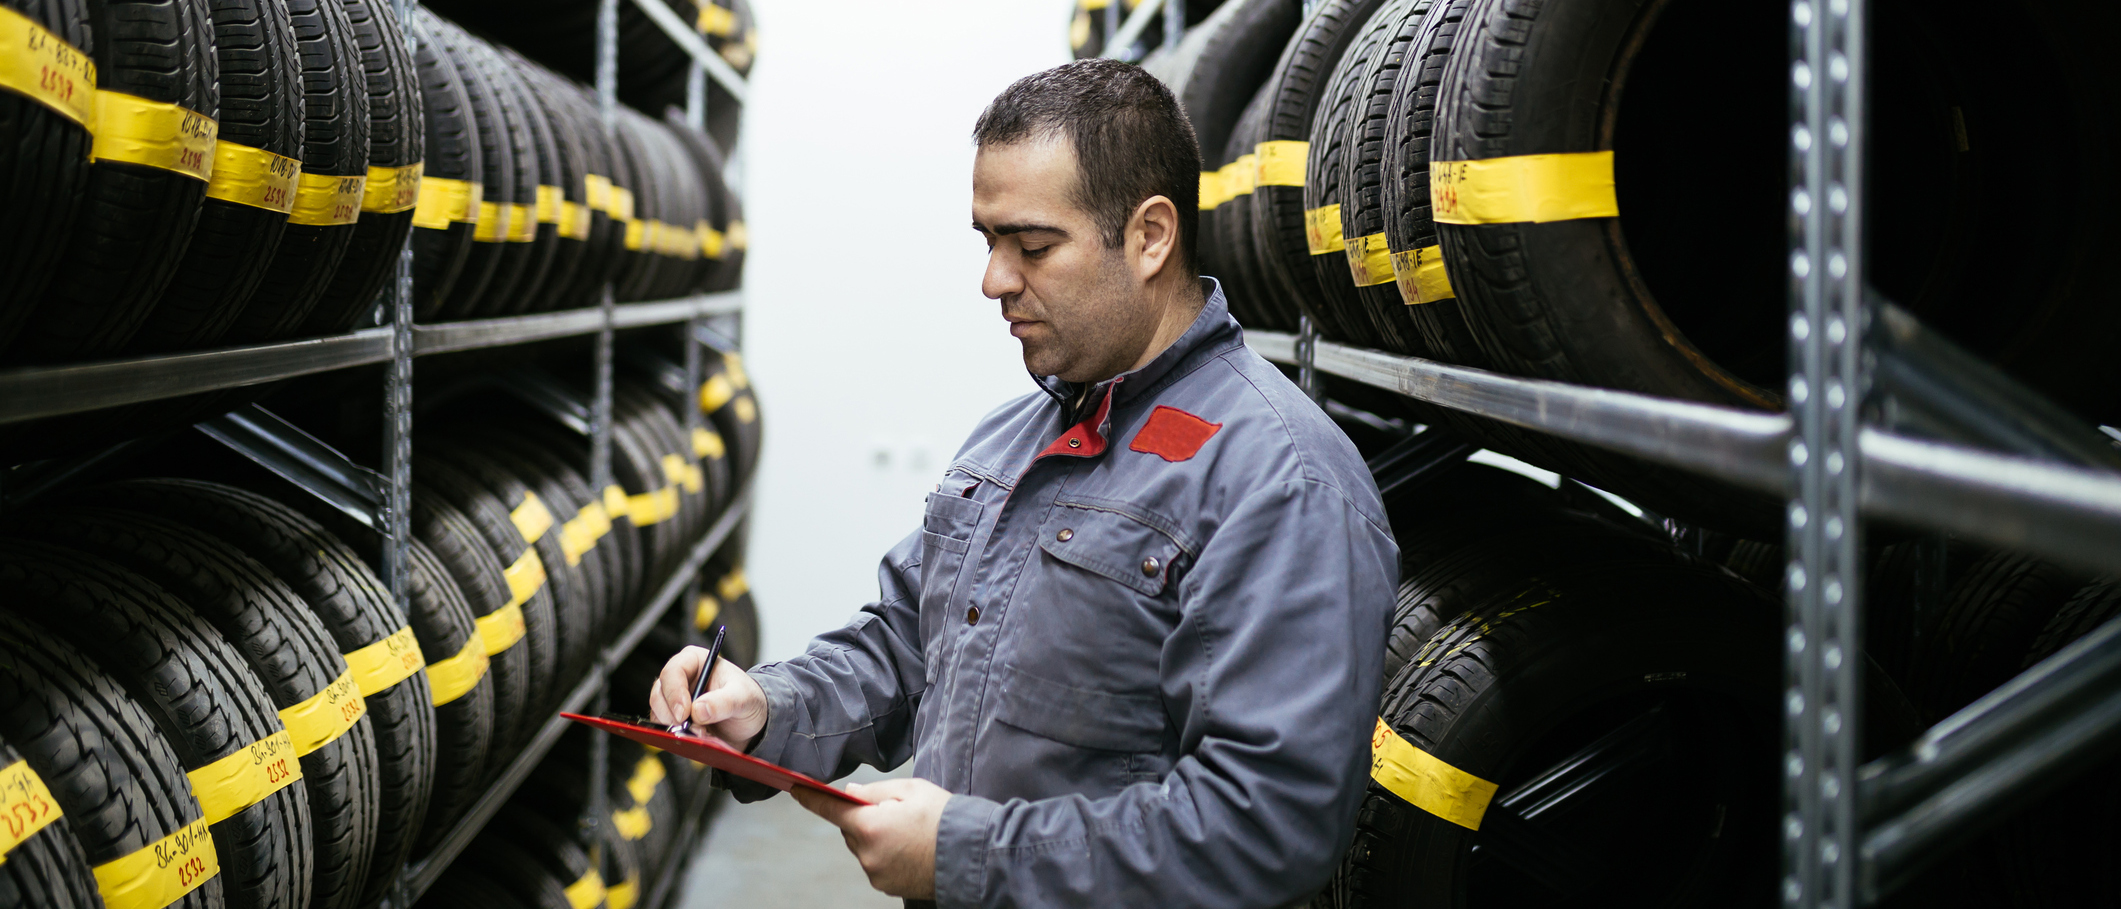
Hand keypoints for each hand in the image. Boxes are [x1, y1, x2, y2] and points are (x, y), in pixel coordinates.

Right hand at [647, 645, 767, 750]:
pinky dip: (675, 735)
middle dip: (672, 714)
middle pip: (659, 693)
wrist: (749, 721)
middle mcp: (680, 677)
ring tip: (700, 734)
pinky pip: (663, 728)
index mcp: (695, 661)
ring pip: (658, 712)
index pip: (673, 671)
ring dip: (674, 727)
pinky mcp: (672, 718)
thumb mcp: (743, 698)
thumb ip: (724, 702)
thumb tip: (698, 710)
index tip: (684, 713)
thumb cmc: (747, 699)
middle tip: (689, 729)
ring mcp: (673, 698)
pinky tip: (694, 738)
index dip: (675, 692)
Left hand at [792, 777, 948, 899]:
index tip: (796, 790)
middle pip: (851, 829)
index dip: (811, 798)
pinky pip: (876, 863)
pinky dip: (887, 854)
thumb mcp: (912, 790)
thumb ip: (875, 791)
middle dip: (865, 818)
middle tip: (896, 811)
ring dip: (877, 837)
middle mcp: (867, 854)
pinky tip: (911, 848)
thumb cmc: (944, 818)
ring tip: (910, 832)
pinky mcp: (886, 886)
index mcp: (870, 825)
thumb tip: (851, 793)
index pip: (831, 809)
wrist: (971, 856)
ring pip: (864, 847)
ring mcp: (876, 873)